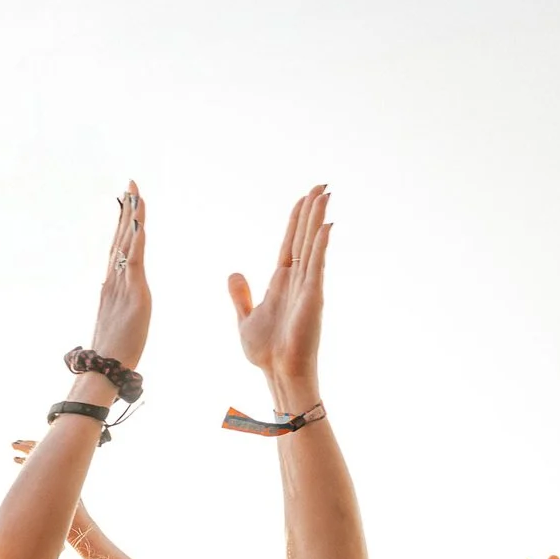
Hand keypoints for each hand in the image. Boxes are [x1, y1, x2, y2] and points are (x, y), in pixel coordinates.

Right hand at [86, 183, 151, 369]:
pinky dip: (137, 239)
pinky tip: (139, 222)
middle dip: (126, 210)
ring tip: (136, 193)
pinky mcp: (134, 293)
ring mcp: (122, 285)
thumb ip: (117, 307)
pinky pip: (135, 260)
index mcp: (110, 286)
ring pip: (127, 243)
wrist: (106, 367)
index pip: (117, 247)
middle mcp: (113, 280)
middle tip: (130, 185)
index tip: (125, 202)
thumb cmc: (113, 352)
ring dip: (132, 217)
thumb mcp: (116, 322)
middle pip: (120, 238)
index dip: (121, 224)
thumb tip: (119, 304)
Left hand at [228, 184, 331, 393]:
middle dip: (311, 211)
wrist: (278, 372)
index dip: (296, 220)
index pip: (290, 243)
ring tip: (324, 195)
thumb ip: (241, 295)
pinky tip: (325, 226)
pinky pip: (317, 266)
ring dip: (317, 220)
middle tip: (321, 186)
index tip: (304, 199)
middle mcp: (298, 280)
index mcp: (281, 282)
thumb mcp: (246, 317)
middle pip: (304, 237)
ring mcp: (307, 287)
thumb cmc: (265, 351)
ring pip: (312, 245)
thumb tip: (234, 273)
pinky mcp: (313, 297)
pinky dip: (321, 246)